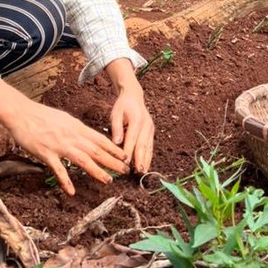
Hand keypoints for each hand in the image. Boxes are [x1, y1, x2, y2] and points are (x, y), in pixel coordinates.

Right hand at [7, 99, 130, 194]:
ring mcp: (59, 145)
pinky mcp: (46, 153)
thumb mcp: (65, 119)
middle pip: (96, 150)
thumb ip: (77, 129)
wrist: (22, 113)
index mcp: (77, 127)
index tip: (125, 157)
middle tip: (125, 170)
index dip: (114, 149)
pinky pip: (58, 169)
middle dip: (112, 161)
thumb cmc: (42, 116)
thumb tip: (88, 137)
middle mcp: (72, 136)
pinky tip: (71, 192)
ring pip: (83, 160)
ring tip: (108, 181)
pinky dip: (66, 181)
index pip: (100, 139)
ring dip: (97, 171)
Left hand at [105, 57, 154, 172]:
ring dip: (147, 160)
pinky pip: (150, 145)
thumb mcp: (116, 113)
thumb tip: (116, 143)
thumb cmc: (122, 105)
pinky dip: (149, 156)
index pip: (132, 138)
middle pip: (143, 144)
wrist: (134, 96)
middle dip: (141, 159)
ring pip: (149, 146)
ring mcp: (150, 128)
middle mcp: (146, 124)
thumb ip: (116, 128)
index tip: (125, 163)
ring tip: (143, 172)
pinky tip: (146, 165)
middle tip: (138, 172)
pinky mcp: (151, 131)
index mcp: (137, 119)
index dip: (129, 151)